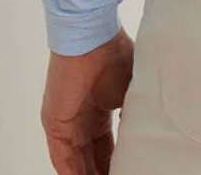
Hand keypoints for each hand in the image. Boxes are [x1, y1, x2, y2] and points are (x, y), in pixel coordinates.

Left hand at [40, 27, 134, 174]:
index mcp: (101, 108)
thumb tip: (145, 134)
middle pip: (93, 157)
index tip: (130, 169)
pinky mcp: (55, 125)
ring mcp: (68, 123)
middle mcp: (83, 119)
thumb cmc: (115, 55)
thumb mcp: (132, 90)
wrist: (92, 38)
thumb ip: (134, 112)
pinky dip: (73, 174)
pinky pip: (63, 159)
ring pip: (78, 162)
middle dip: (104, 172)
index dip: (117, 162)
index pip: (108, 146)